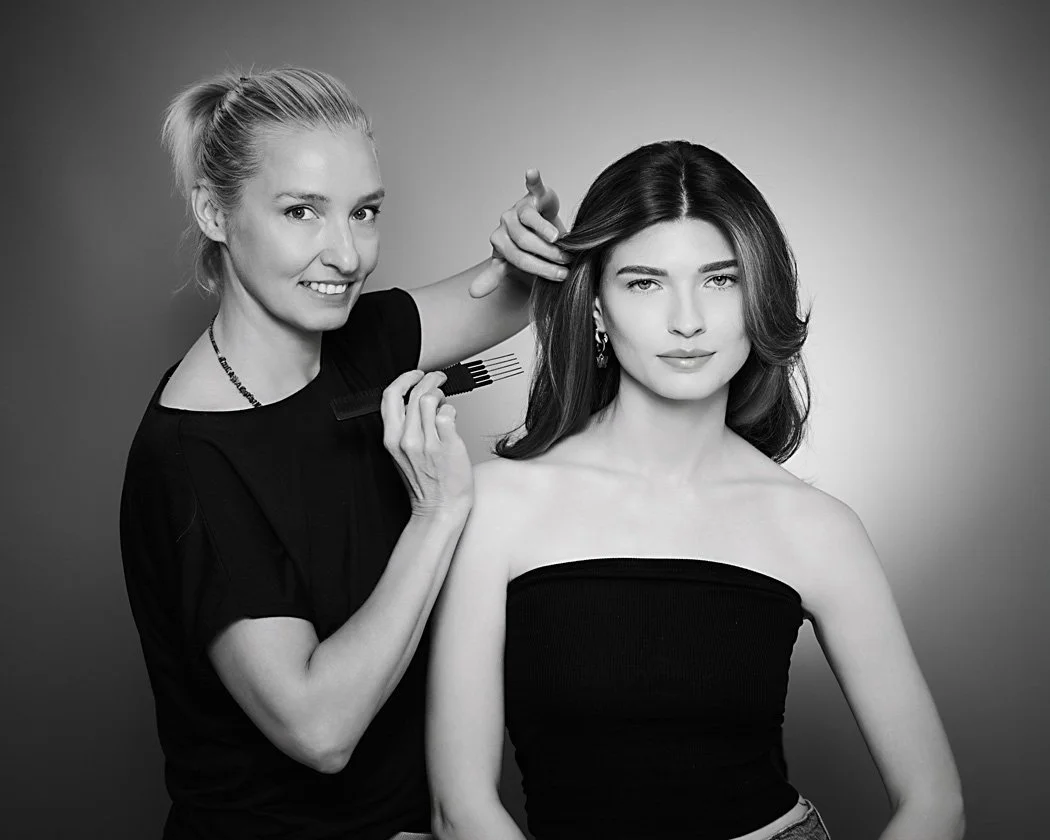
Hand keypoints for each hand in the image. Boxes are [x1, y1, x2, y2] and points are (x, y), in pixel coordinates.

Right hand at [380, 370, 473, 515]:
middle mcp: (407, 440)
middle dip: (429, 379)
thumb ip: (404, 428)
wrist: (440, 507)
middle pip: (414, 393)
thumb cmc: (425, 483)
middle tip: (438, 379)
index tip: (415, 376)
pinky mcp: (447, 445)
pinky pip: (449, 414)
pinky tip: (452, 419)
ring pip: (431, 399)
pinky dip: (452, 411)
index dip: (404, 380)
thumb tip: (416, 401)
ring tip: (445, 400)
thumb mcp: (403, 454)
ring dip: (441, 394)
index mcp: (392, 439)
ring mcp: (428, 442)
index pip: (391, 397)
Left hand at [469, 168, 568, 297]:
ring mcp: (520, 207)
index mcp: (499, 240)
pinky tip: (531, 174)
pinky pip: (533, 186)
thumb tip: (472, 294)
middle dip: (547, 254)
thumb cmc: (525, 249)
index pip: (517, 258)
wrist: (540, 231)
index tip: (560, 275)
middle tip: (566, 262)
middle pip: (523, 240)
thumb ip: (494, 276)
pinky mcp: (535, 194)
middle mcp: (506, 222)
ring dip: (547, 231)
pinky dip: (532, 180)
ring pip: (529, 218)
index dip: (540, 268)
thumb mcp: (510, 264)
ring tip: (563, 241)